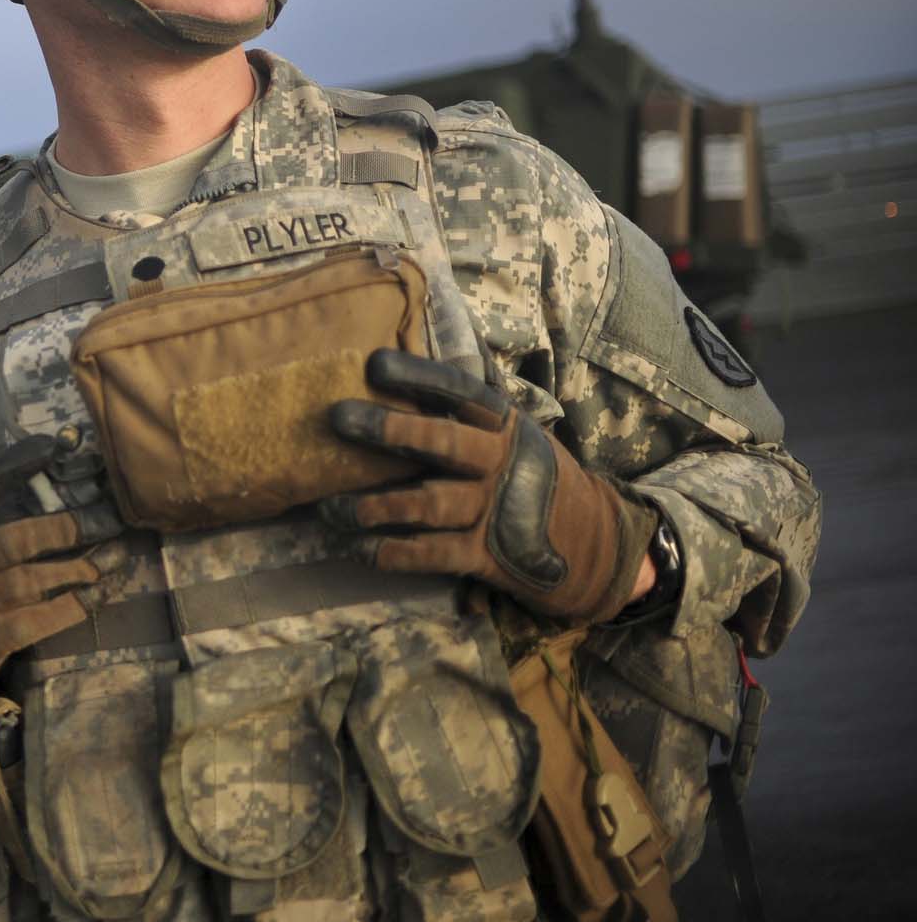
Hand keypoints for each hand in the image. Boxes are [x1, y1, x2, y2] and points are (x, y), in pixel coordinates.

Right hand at [0, 438, 98, 736]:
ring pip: (34, 579)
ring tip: (117, 556)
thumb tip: (46, 496)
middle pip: (16, 539)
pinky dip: (77, 605)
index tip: (52, 448)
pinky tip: (102, 594)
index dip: (13, 468)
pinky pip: (41, 619)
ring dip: (83, 567)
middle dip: (69, 527)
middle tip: (110, 518)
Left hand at [319, 350, 656, 622]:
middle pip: (443, 442)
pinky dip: (390, 553)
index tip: (374, 364)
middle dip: (390, 429)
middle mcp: (500, 463)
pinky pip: (430, 554)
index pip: (461, 393)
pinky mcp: (485, 557)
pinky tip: (356, 549)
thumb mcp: (514, 435)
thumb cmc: (531, 477)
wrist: (592, 545)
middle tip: (338, 417)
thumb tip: (405, 371)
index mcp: (505, 426)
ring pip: (427, 504)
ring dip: (374, 505)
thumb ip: (467, 413)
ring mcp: (493, 511)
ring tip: (330, 507)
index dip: (418, 378)